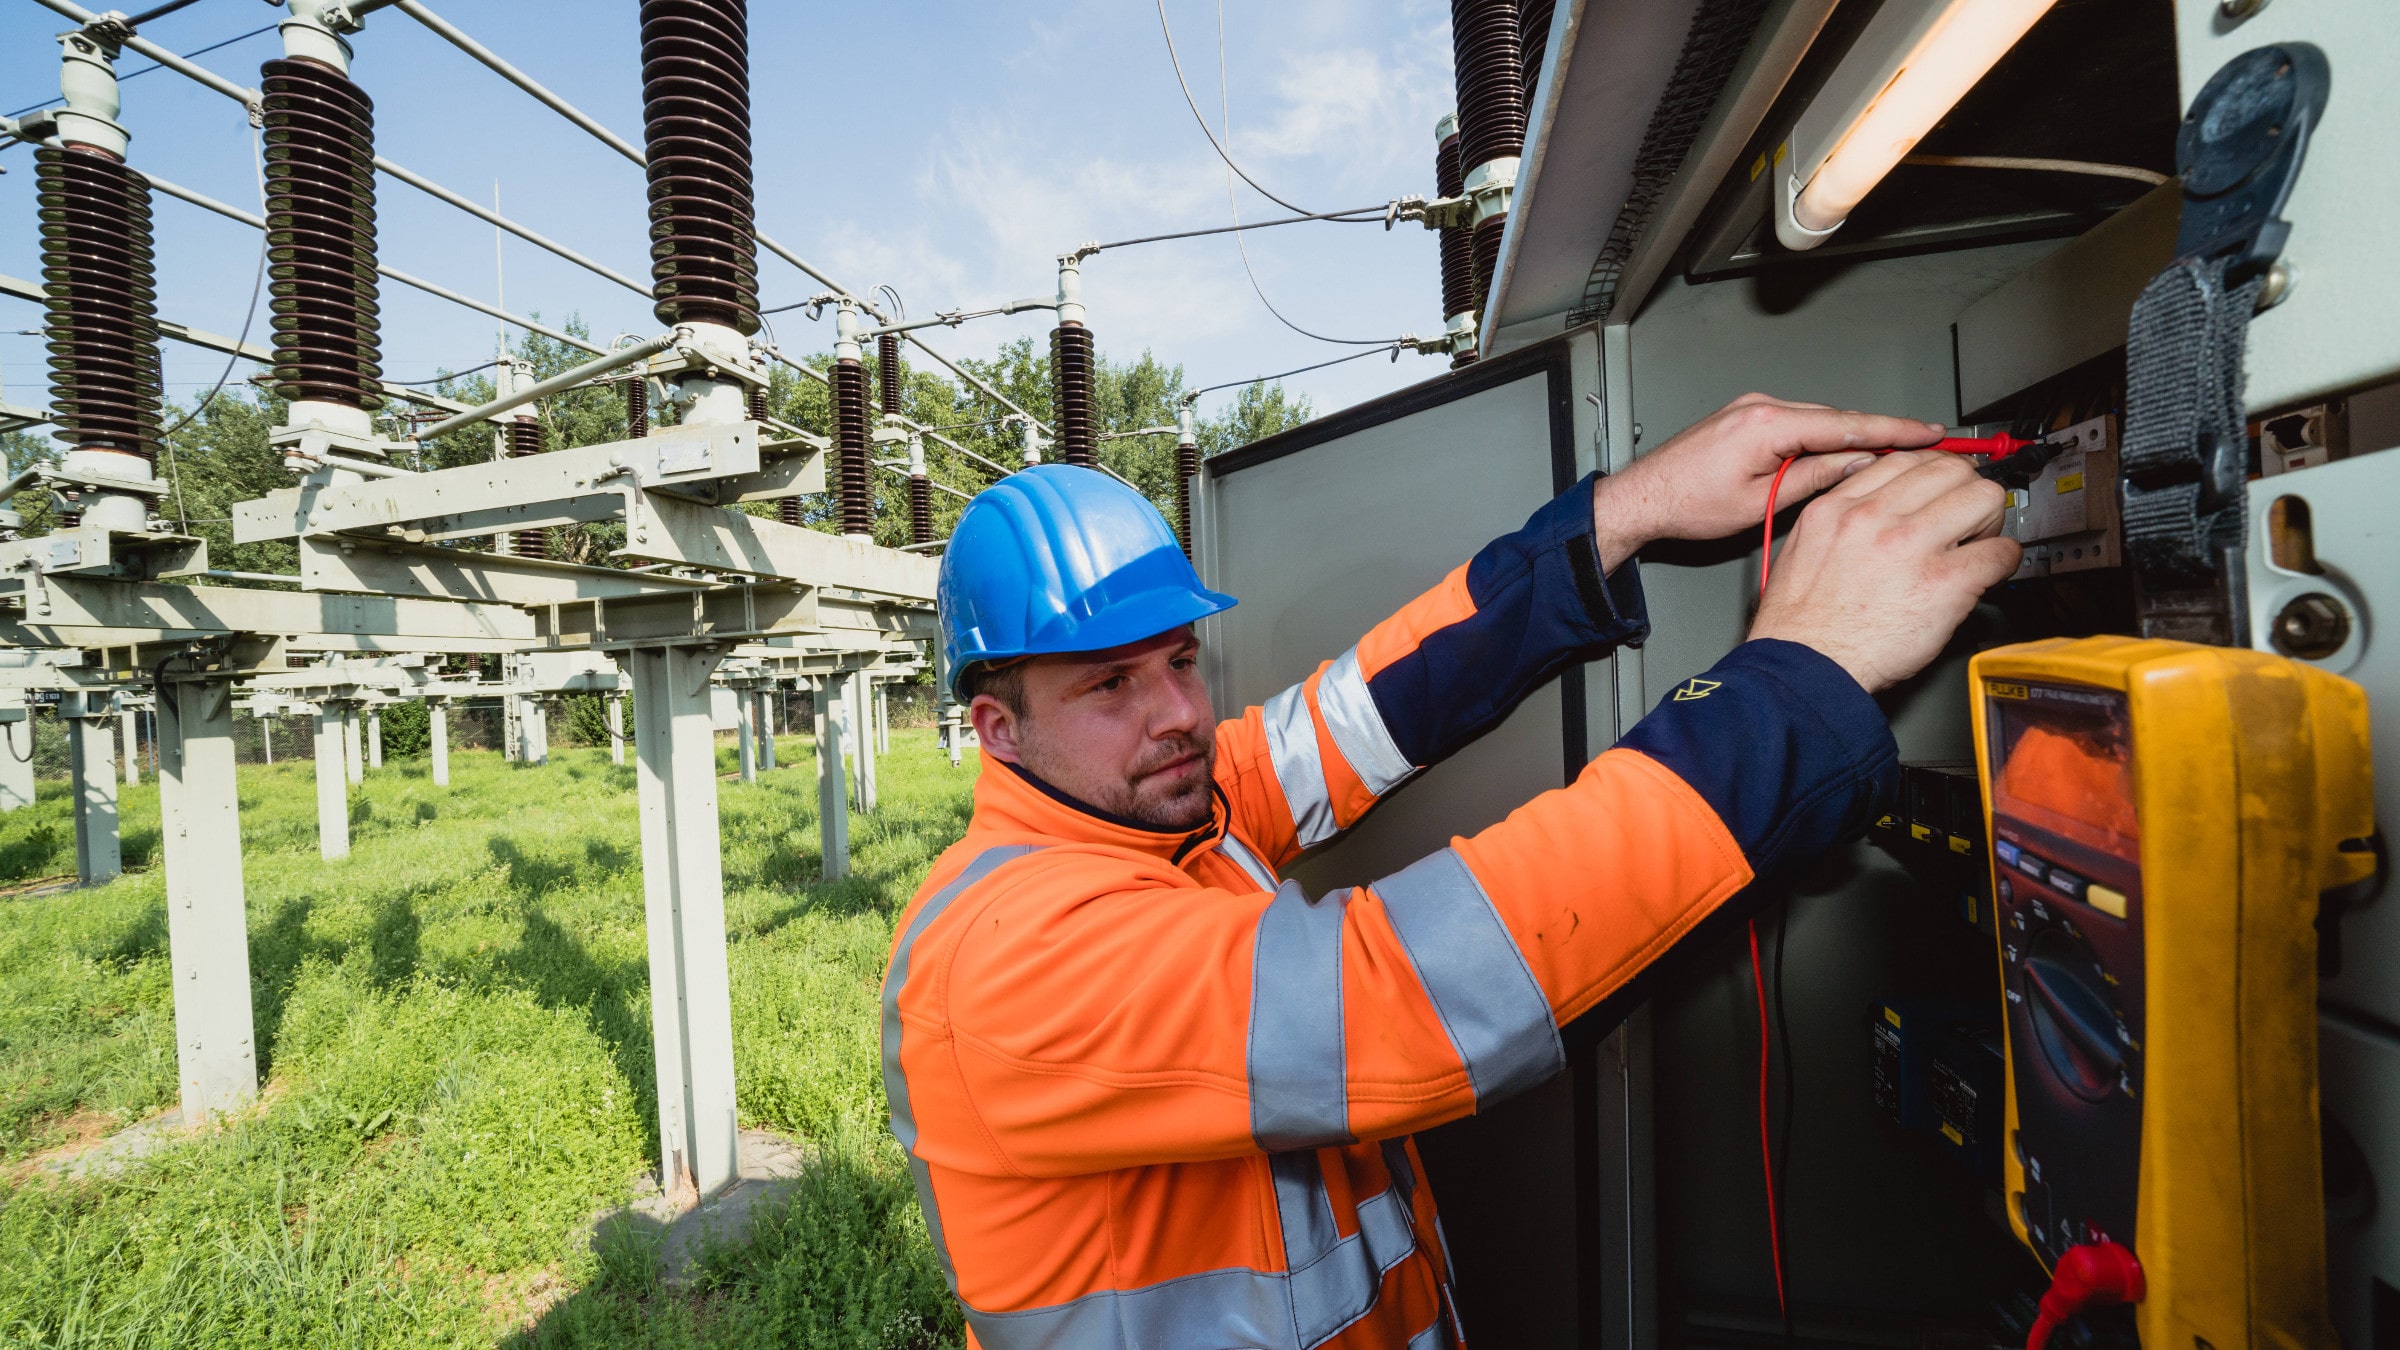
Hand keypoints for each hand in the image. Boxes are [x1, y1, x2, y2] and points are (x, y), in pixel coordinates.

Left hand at [1590, 393, 1945, 568]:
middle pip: (1837, 420)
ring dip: (1850, 437)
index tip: (1928, 433)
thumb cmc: (1687, 505)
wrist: (1644, 497)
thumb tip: (1857, 466)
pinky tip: (1840, 453)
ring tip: (1888, 457)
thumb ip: (1813, 479)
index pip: (1847, 425)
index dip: (1894, 430)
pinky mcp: (1746, 416)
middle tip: (1922, 448)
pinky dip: (1822, 436)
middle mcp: (1761, 407)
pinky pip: (1797, 423)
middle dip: (1880, 434)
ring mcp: (1752, 408)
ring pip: (1818, 421)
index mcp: (1767, 424)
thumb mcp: (1760, 503)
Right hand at [1748, 451, 2021, 692]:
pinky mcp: (1945, 582)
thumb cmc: (1801, 624)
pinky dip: (2003, 561)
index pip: (1905, 458)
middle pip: (1951, 468)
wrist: (1807, 667)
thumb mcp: (1801, 549)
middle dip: (1966, 489)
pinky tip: (1987, 573)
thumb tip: (1876, 505)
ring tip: (1978, 543)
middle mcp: (1875, 517)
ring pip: (1984, 498)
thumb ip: (1838, 518)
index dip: (1934, 471)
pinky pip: (1999, 552)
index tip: (1941, 487)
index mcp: (1839, 506)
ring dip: (1990, 520)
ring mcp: (1912, 545)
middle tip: (1966, 517)